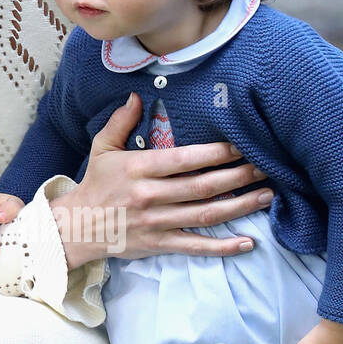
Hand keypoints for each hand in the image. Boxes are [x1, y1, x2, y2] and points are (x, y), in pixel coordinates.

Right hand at [47, 91, 275, 270]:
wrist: (75, 228)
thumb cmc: (95, 185)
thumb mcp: (102, 149)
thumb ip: (121, 122)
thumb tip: (135, 96)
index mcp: (138, 169)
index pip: (183, 159)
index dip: (215, 153)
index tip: (241, 145)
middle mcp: (150, 196)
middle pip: (202, 187)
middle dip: (238, 176)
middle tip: (265, 167)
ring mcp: (156, 223)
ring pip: (206, 215)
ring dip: (240, 206)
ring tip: (267, 195)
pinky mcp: (160, 245)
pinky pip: (195, 247)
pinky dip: (222, 247)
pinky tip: (247, 242)